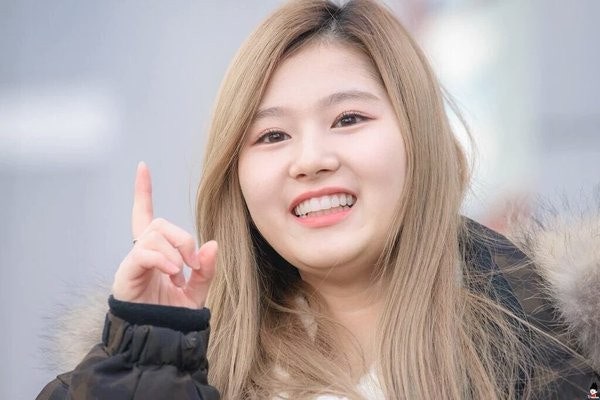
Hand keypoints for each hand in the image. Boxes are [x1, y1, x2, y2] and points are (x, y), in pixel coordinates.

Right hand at [112, 162, 216, 308]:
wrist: (160, 342)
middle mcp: (142, 254)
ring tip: (182, 274)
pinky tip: (173, 272)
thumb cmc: (174, 317)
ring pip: (154, 234)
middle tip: (193, 263)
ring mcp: (132, 263)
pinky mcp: (126, 274)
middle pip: (159, 224)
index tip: (142, 167)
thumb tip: (211, 244)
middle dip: (183, 238)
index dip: (142, 192)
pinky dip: (163, 259)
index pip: (145, 216)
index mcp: (157, 254)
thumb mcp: (198, 291)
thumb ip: (206, 269)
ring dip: (175, 251)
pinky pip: (144, 253)